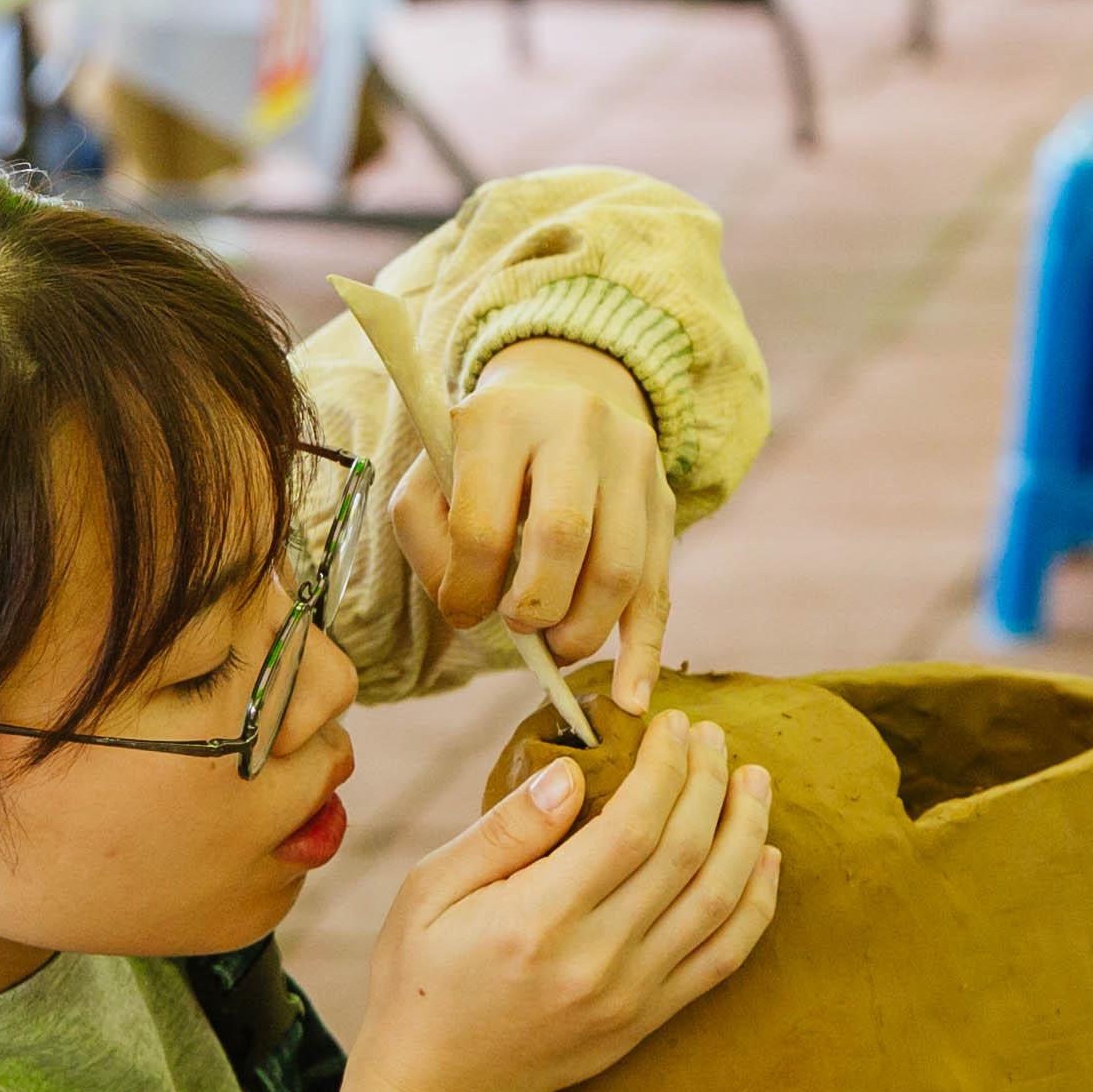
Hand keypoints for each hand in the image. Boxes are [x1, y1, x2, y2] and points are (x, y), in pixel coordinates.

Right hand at [332, 715, 783, 1091]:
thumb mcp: (427, 891)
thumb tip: (573, 774)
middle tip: (714, 736)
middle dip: (710, 782)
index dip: (666, 767)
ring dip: (748, 832)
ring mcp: (632, 994)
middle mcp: (597, 959)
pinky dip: (757, 904)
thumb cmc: (420, 981)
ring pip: (719, 901)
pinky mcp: (649, 1019)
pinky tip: (766, 858)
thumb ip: (505, 831)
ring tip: (754, 781)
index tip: (674, 725)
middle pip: (686, 853)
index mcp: (537, 920)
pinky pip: (725, 957)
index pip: (632, 826)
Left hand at [392, 337, 675, 706]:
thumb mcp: (430, 478)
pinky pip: (659, 588)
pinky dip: (643, 652)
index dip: (468, 590)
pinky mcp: (664, 498)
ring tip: (556, 646)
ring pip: (620, 570)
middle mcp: (575, 427)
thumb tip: (468, 612)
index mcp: (501, 420)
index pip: (483, 527)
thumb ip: (428, 543)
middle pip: (563, 540)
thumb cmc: (482, 454)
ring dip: (583, 631)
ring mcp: (632, 461)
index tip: (464, 612)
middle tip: (519, 626)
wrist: (560, 393)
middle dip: (535, 606)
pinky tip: (630, 698)